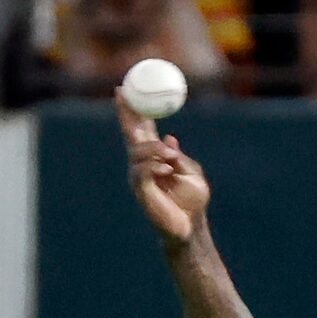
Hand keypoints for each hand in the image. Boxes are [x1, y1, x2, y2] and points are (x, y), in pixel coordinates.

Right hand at [116, 93, 208, 244]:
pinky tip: (166, 170)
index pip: (142, 129)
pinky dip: (154, 166)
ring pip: (137, 152)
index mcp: (155, 155)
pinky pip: (141, 171)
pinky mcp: (140, 190)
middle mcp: (142, 163)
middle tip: (123, 95)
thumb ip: (180, 157)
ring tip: (170, 159)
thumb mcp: (192, 173)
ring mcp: (139, 176)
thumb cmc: (192, 201)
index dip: (134, 110)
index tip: (125, 90)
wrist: (191, 227)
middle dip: (126, 113)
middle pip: (130, 134)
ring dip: (153, 150)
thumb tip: (169, 138)